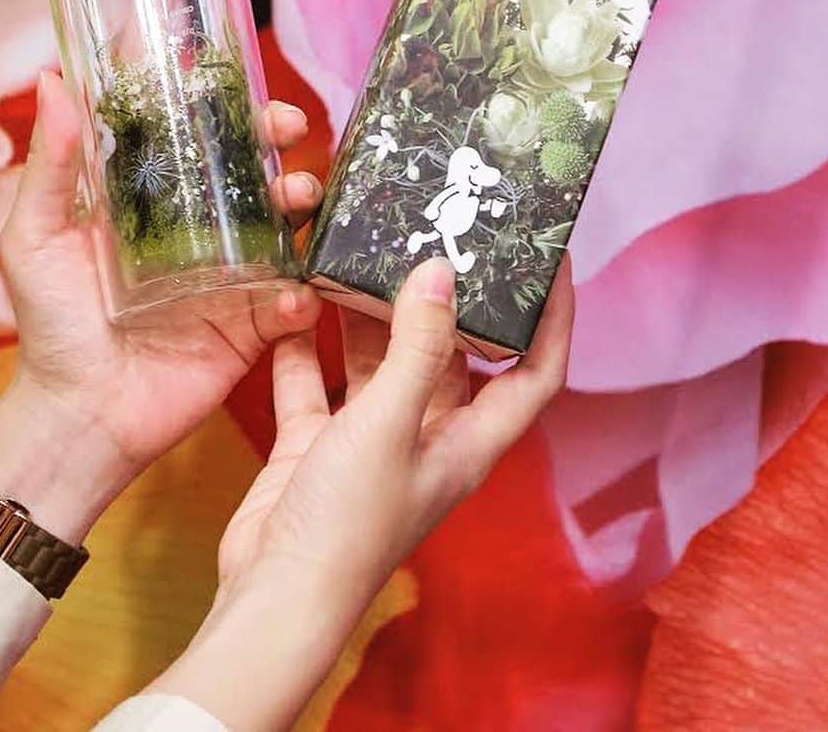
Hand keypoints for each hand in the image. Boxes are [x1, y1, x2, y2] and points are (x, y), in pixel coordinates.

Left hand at [0, 69, 322, 542]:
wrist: (77, 414)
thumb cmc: (50, 324)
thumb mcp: (37, 235)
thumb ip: (51, 164)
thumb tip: (53, 81)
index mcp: (156, 204)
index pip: (202, 141)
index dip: (232, 112)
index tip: (248, 92)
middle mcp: (202, 233)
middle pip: (256, 174)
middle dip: (281, 146)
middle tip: (289, 132)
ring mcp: (232, 278)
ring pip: (287, 228)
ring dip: (304, 205)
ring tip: (298, 199)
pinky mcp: (251, 327)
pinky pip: (291, 303)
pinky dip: (303, 295)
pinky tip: (294, 293)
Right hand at [151, 255, 573, 729]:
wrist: (272, 595)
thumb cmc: (349, 523)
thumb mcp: (389, 424)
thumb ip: (417, 346)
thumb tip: (442, 270)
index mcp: (469, 441)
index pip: (535, 372)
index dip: (554, 317)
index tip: (552, 257)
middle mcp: (428, 436)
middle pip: (451, 354)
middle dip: (446, 297)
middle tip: (436, 232)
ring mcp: (371, 440)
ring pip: (381, 360)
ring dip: (371, 312)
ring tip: (363, 248)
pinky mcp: (318, 443)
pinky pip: (316, 379)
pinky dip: (306, 344)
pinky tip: (294, 298)